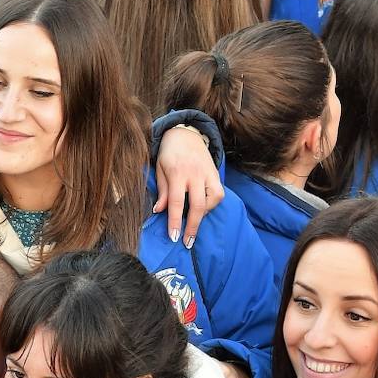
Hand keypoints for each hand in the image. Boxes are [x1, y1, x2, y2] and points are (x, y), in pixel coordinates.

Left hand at [153, 126, 223, 249]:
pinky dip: (212, 204)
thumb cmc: (168, 155)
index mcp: (177, 173)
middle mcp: (194, 174)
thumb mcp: (159, 170)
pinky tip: (202, 208)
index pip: (175, 202)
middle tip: (187, 242)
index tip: (174, 237)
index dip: (174, 221)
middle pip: (197, 205)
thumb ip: (162, 191)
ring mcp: (208, 173)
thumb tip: (158, 211)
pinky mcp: (216, 174)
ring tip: (194, 221)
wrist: (185, 134)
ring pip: (213, 199)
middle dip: (193, 226)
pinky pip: (219, 193)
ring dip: (204, 214)